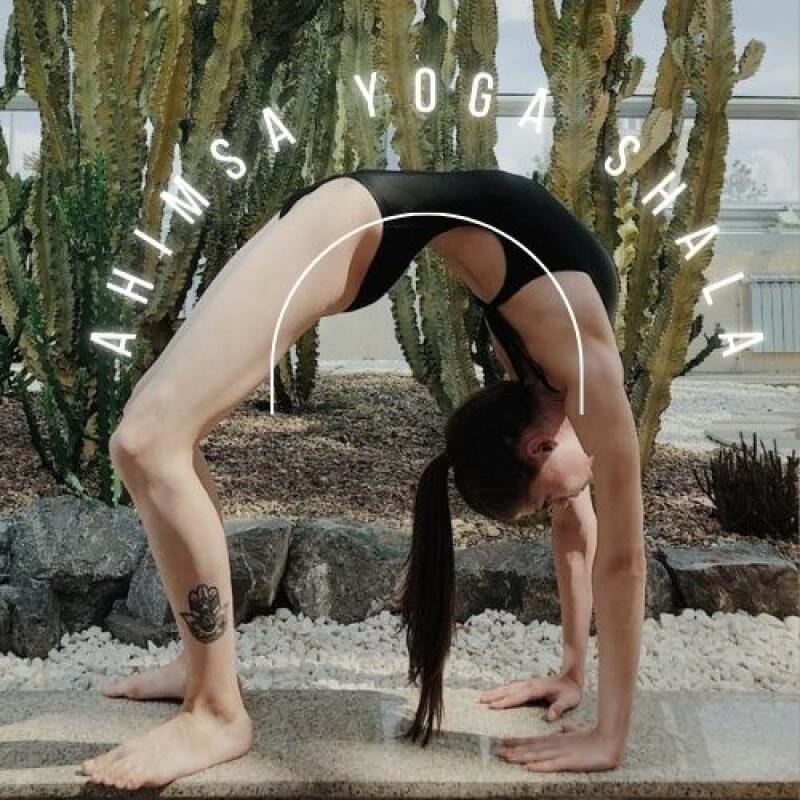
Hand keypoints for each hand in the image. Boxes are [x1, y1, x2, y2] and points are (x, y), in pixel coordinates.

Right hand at [478, 673, 582, 721]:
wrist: (572, 678)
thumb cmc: (570, 692)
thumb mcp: (568, 701)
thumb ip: (559, 708)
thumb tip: (550, 717)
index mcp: (536, 689)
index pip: (518, 696)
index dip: (505, 701)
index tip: (493, 706)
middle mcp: (529, 684)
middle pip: (508, 690)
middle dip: (494, 695)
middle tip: (479, 700)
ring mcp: (528, 683)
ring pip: (508, 687)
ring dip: (495, 692)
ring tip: (482, 697)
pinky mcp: (528, 685)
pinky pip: (511, 688)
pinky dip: (501, 690)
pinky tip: (496, 694)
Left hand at [496, 724, 621, 771]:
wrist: (608, 742)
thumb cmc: (592, 739)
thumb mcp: (575, 735)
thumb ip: (567, 732)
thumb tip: (562, 727)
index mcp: (555, 740)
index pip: (532, 741)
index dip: (517, 742)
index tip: (503, 742)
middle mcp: (554, 746)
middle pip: (530, 748)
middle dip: (514, 750)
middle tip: (497, 751)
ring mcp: (561, 753)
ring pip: (537, 756)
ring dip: (521, 757)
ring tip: (507, 757)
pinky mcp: (570, 762)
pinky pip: (552, 765)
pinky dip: (540, 766)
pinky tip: (529, 767)